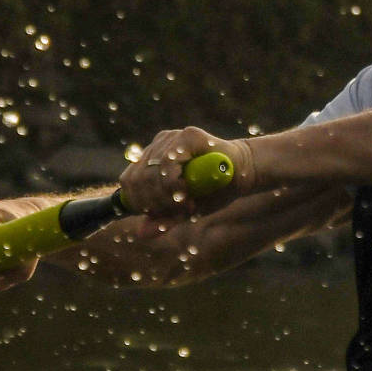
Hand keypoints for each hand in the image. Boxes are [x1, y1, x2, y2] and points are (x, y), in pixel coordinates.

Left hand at [117, 128, 252, 223]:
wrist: (243, 174)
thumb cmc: (213, 191)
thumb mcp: (185, 210)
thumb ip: (164, 219)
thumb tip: (140, 234)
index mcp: (152, 160)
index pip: (128, 181)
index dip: (138, 202)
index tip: (158, 214)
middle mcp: (158, 146)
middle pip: (136, 179)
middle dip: (153, 202)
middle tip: (175, 210)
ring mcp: (171, 138)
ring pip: (150, 173)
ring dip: (166, 195)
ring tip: (185, 202)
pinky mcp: (187, 136)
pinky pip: (167, 163)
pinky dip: (173, 183)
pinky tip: (187, 191)